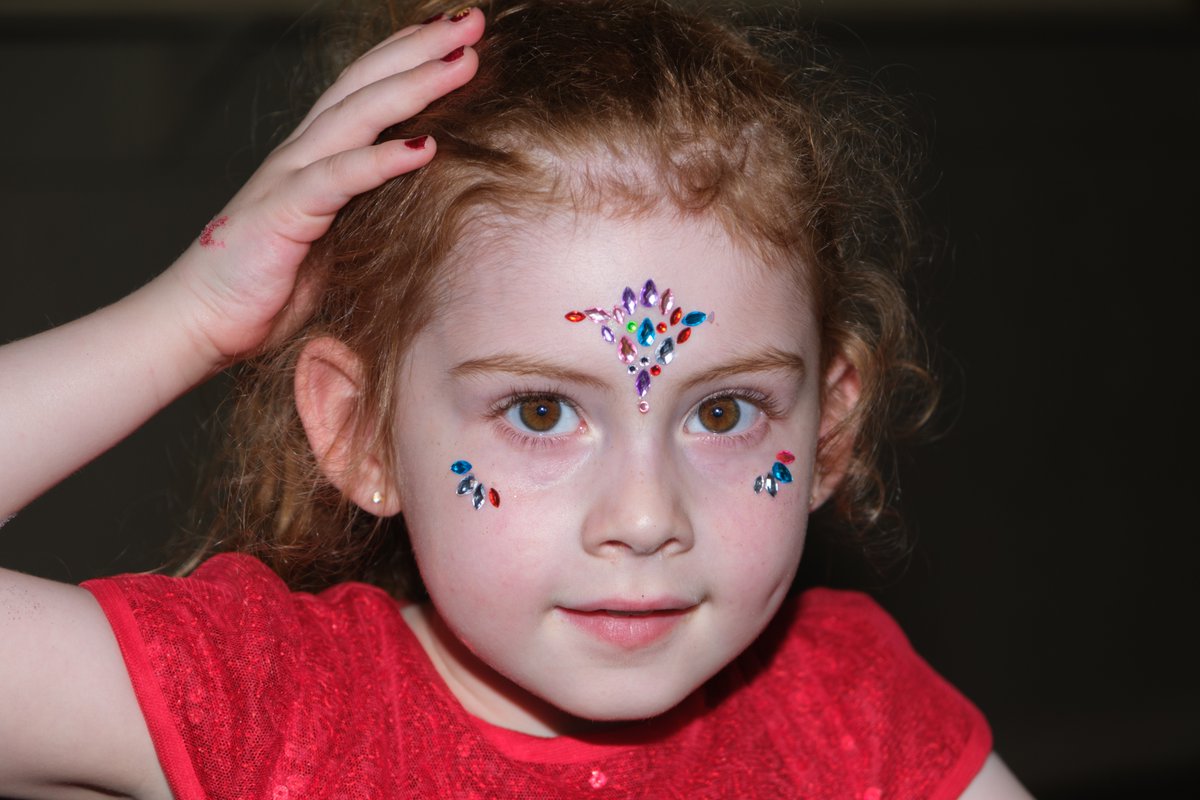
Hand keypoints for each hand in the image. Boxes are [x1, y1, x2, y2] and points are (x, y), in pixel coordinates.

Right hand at [169, 9, 483, 367]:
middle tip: (473, 20)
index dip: (408, 56)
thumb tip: (418, 208)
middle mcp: (302, 155)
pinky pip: (337, 178)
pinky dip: (380, 160)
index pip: (365, 90)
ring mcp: (289, 178)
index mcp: (313, 157)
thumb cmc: (264, 288)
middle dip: (421, 49)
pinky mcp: (283, 213)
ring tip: (463, 62)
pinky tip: (424, 146)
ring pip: (357, 115)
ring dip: (414, 85)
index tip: (456, 35)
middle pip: (366, 84)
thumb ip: (364, 214)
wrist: (197, 322)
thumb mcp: (330, 243)